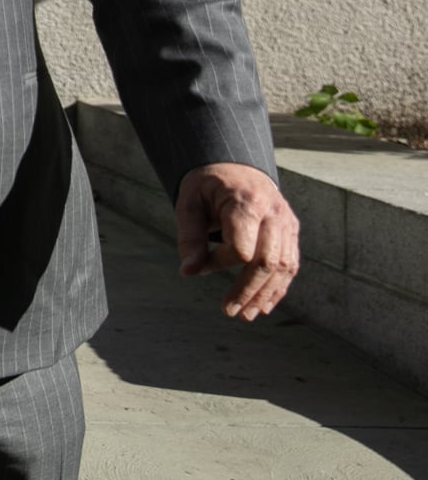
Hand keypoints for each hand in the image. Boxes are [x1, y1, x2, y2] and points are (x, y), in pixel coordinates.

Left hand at [175, 161, 300, 319]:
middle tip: (230, 312)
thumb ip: (189, 237)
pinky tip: (265, 304)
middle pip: (267, 262)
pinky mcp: (291, 230)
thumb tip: (188, 272)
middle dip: (248, 291)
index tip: (201, 266)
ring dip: (266, 295)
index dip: (221, 263)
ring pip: (284, 267)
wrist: (234, 165)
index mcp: (246, 203)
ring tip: (247, 315)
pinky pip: (291, 263)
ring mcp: (287, 222)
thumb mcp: (188, 204)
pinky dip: (279, 286)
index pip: (241, 248)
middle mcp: (274, 214)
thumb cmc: (207, 185)